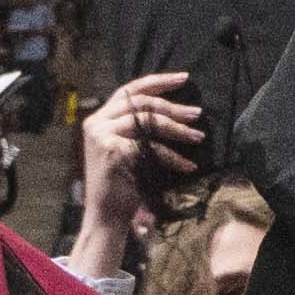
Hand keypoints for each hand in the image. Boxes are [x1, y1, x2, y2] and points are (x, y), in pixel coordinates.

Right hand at [74, 71, 203, 263]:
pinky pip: (151, 148)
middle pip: (141, 103)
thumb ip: (137, 126)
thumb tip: (175, 107)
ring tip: (198, 137)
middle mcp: (97, 123)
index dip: (158, 81)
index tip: (184, 78)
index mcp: (98, 119)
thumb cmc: (122, 184)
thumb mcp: (125, 147)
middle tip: (197, 114)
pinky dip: (173, 157)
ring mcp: (103, 136)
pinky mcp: (113, 152)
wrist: (105, 217)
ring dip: (177, 129)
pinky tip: (187, 166)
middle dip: (173, 107)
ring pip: (148, 121)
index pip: (129, 90)